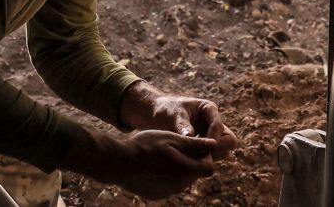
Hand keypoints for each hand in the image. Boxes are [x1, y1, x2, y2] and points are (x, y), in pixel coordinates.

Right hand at [64, 128, 217, 199]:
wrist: (118, 162)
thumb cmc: (145, 146)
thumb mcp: (171, 138)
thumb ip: (195, 144)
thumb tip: (215, 144)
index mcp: (186, 171)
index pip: (209, 167)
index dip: (205, 156)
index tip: (194, 145)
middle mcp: (179, 186)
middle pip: (194, 174)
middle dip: (190, 161)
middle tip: (176, 147)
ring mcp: (166, 192)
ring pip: (181, 180)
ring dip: (177, 169)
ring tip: (162, 155)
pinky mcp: (155, 195)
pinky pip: (167, 185)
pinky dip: (165, 176)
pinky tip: (152, 165)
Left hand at [120, 83, 239, 160]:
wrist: (155, 116)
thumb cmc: (165, 110)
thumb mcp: (173, 114)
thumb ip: (183, 125)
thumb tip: (190, 136)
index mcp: (209, 110)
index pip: (218, 126)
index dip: (211, 139)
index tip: (201, 150)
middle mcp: (213, 123)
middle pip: (229, 140)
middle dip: (217, 150)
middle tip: (201, 158)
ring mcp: (210, 136)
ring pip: (223, 151)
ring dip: (211, 158)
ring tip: (194, 162)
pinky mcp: (204, 148)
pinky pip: (212, 158)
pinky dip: (204, 162)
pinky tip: (191, 165)